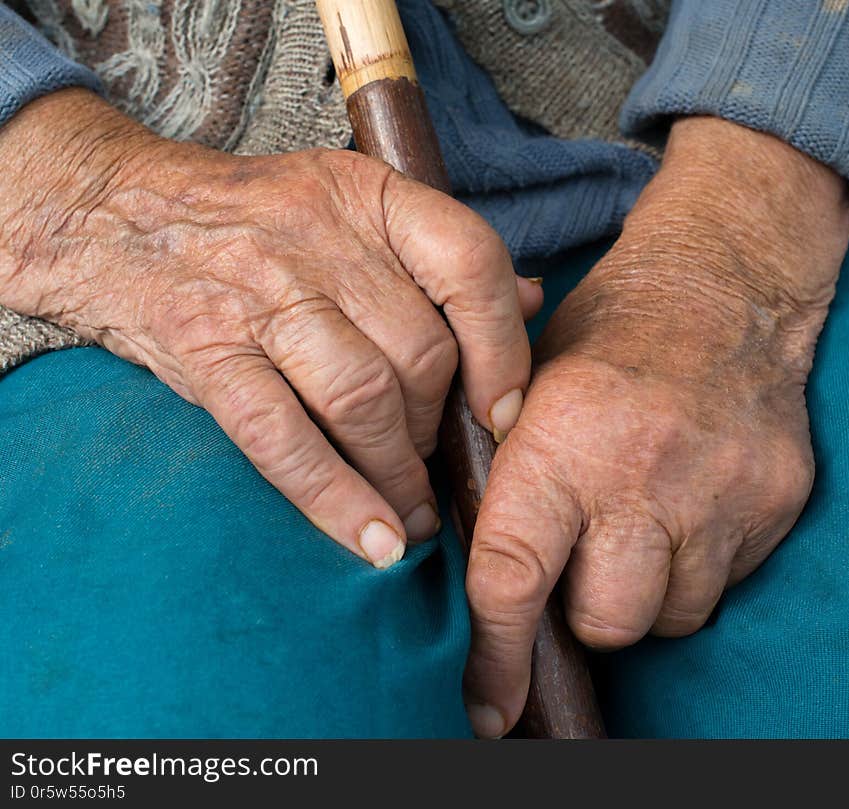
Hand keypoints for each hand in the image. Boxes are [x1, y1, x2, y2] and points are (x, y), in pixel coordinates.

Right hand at [0, 89, 541, 567]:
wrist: (118, 215)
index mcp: (369, 196)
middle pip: (419, 353)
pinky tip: (374, 540)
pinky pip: (283, 438)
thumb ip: (442, 253)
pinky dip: (335, 498)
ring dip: (399, 474)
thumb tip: (533, 300)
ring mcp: (259, 296)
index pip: (470, 265)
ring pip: (363, 400)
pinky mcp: (207, 351)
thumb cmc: (257, 223)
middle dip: (439, 430)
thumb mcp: (353, 207)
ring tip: (413, 512)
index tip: (503, 412)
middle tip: (436, 465)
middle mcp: (320, 240)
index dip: (503, 349)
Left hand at [463, 117, 848, 735]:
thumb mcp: (526, 387)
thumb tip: (475, 566)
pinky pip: (724, 583)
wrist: (721, 290)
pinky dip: (692, 568)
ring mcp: (719, 492)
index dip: (497, 654)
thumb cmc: (607, 338)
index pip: (515, 575)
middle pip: (608, 621)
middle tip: (580, 561)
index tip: (489, 706)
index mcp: (561, 442)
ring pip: (670, 615)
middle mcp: (643, 475)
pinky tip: (681, 510)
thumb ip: (499, 474)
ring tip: (634, 528)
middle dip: (584, 614)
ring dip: (642, 593)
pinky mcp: (774, 502)